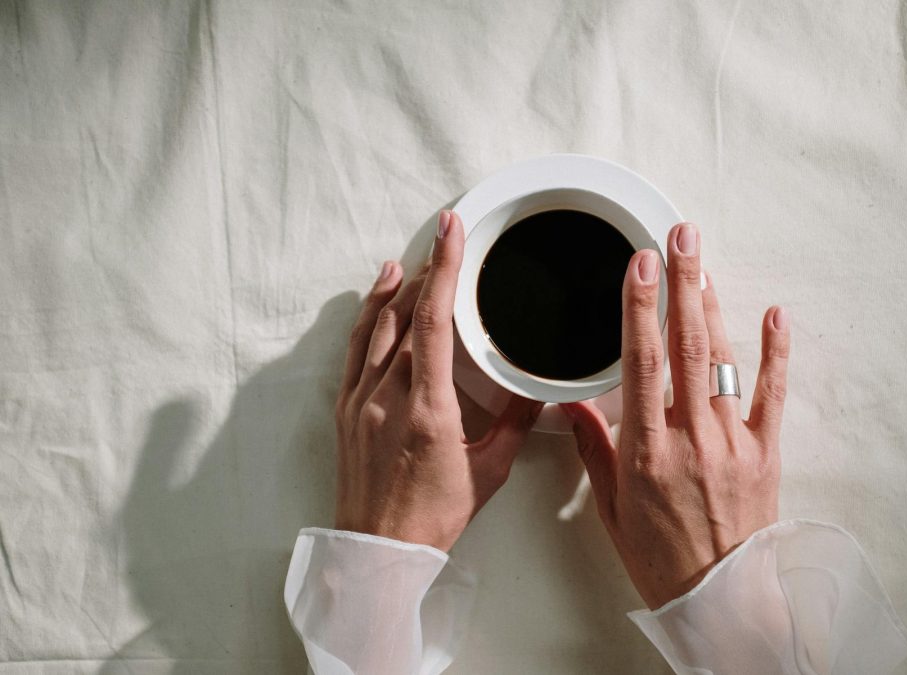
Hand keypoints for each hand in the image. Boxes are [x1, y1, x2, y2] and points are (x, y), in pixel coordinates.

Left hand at [335, 211, 543, 551]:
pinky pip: (354, 351)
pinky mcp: (345, 410)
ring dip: (394, 290)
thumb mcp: (489, 470)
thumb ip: (514, 423)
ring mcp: (360, 402)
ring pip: (375, 328)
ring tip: (410, 260)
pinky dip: (367, 319)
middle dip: (427, 271)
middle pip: (405, 315)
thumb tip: (536, 390)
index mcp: (428, 410)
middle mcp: (387, 398)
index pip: (433, 321)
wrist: (379, 551)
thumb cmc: (432, 518)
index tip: (450, 233)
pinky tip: (378, 302)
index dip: (442, 269)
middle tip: (443, 240)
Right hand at [561, 223, 790, 608]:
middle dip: (683, 284)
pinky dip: (776, 353)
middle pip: (688, 347)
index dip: (641, 308)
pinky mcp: (765, 453)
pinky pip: (773, 395)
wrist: (721, 600)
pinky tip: (776, 315)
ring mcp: (733, 443)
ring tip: (703, 263)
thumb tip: (575, 406)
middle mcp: (692, 440)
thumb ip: (595, 451)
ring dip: (714, 307)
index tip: (640, 265)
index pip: (642, 364)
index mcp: (648, 453)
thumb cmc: (662, 559)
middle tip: (680, 237)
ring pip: (724, 362)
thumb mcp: (611, 509)